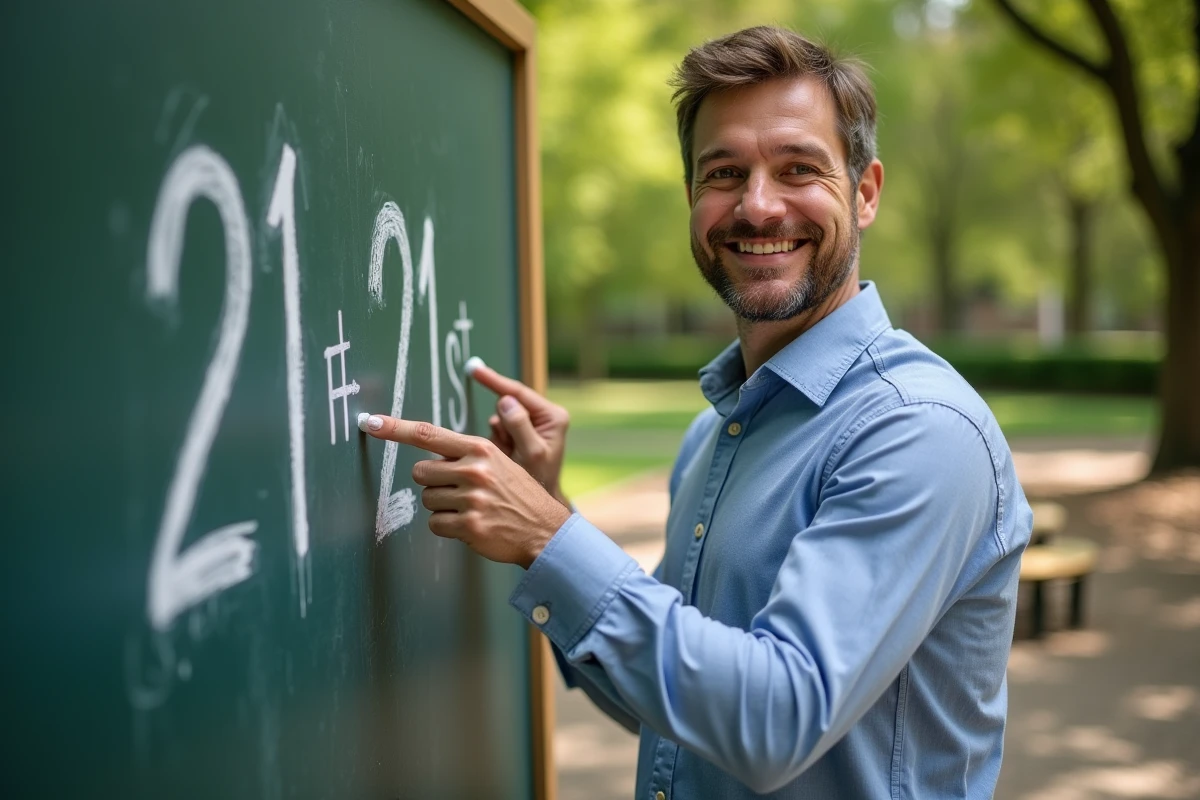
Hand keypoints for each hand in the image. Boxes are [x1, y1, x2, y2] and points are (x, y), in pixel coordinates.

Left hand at [363, 415, 571, 567]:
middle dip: (433, 482)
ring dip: (442, 507)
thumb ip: (466, 455)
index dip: (395, 428)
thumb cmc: (517, 495)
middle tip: (458, 490)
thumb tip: (427, 454)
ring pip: (426, 500)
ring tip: (470, 508)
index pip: (428, 434)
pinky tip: (469, 524)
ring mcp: (472, 499)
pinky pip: (435, 524)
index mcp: (480, 449)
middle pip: (420, 472)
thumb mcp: (499, 462)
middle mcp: (475, 470)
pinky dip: (447, 526)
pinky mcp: (469, 525)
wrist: (545, 529)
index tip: (370, 422)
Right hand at [470, 364, 571, 508]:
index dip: (495, 381)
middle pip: (507, 404)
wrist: (535, 504)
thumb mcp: (533, 454)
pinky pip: (495, 429)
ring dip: (498, 435)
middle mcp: (542, 417)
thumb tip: (506, 401)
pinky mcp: (515, 434)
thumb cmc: (539, 481)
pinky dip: (495, 441)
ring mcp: (527, 425)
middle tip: (509, 447)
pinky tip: (506, 456)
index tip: (475, 370)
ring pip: (499, 418)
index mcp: (552, 416)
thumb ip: (520, 427)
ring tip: (510, 455)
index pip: (519, 392)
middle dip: (501, 425)